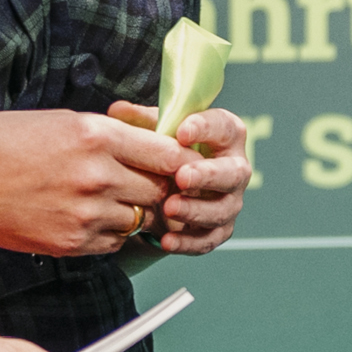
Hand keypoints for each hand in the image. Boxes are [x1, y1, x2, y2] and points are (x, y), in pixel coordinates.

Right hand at [0, 108, 188, 257]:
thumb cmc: (0, 144)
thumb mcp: (61, 120)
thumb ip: (109, 133)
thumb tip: (146, 142)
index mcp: (96, 136)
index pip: (168, 153)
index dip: (181, 159)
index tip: (181, 162)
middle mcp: (97, 176)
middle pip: (161, 189)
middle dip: (163, 187)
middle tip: (156, 183)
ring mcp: (86, 213)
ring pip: (141, 219)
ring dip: (138, 212)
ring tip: (116, 199)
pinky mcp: (72, 242)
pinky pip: (115, 241)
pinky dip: (113, 232)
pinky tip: (94, 217)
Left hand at [105, 102, 252, 253]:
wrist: (169, 188)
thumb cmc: (167, 153)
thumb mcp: (155, 132)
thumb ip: (140, 121)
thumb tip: (117, 110)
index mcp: (225, 137)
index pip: (225, 128)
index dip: (206, 129)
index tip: (182, 132)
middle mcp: (234, 169)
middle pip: (233, 173)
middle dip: (208, 175)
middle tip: (181, 176)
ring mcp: (229, 201)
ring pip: (222, 209)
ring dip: (196, 210)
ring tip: (169, 208)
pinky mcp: (219, 229)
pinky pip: (209, 239)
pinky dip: (189, 242)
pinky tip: (167, 240)